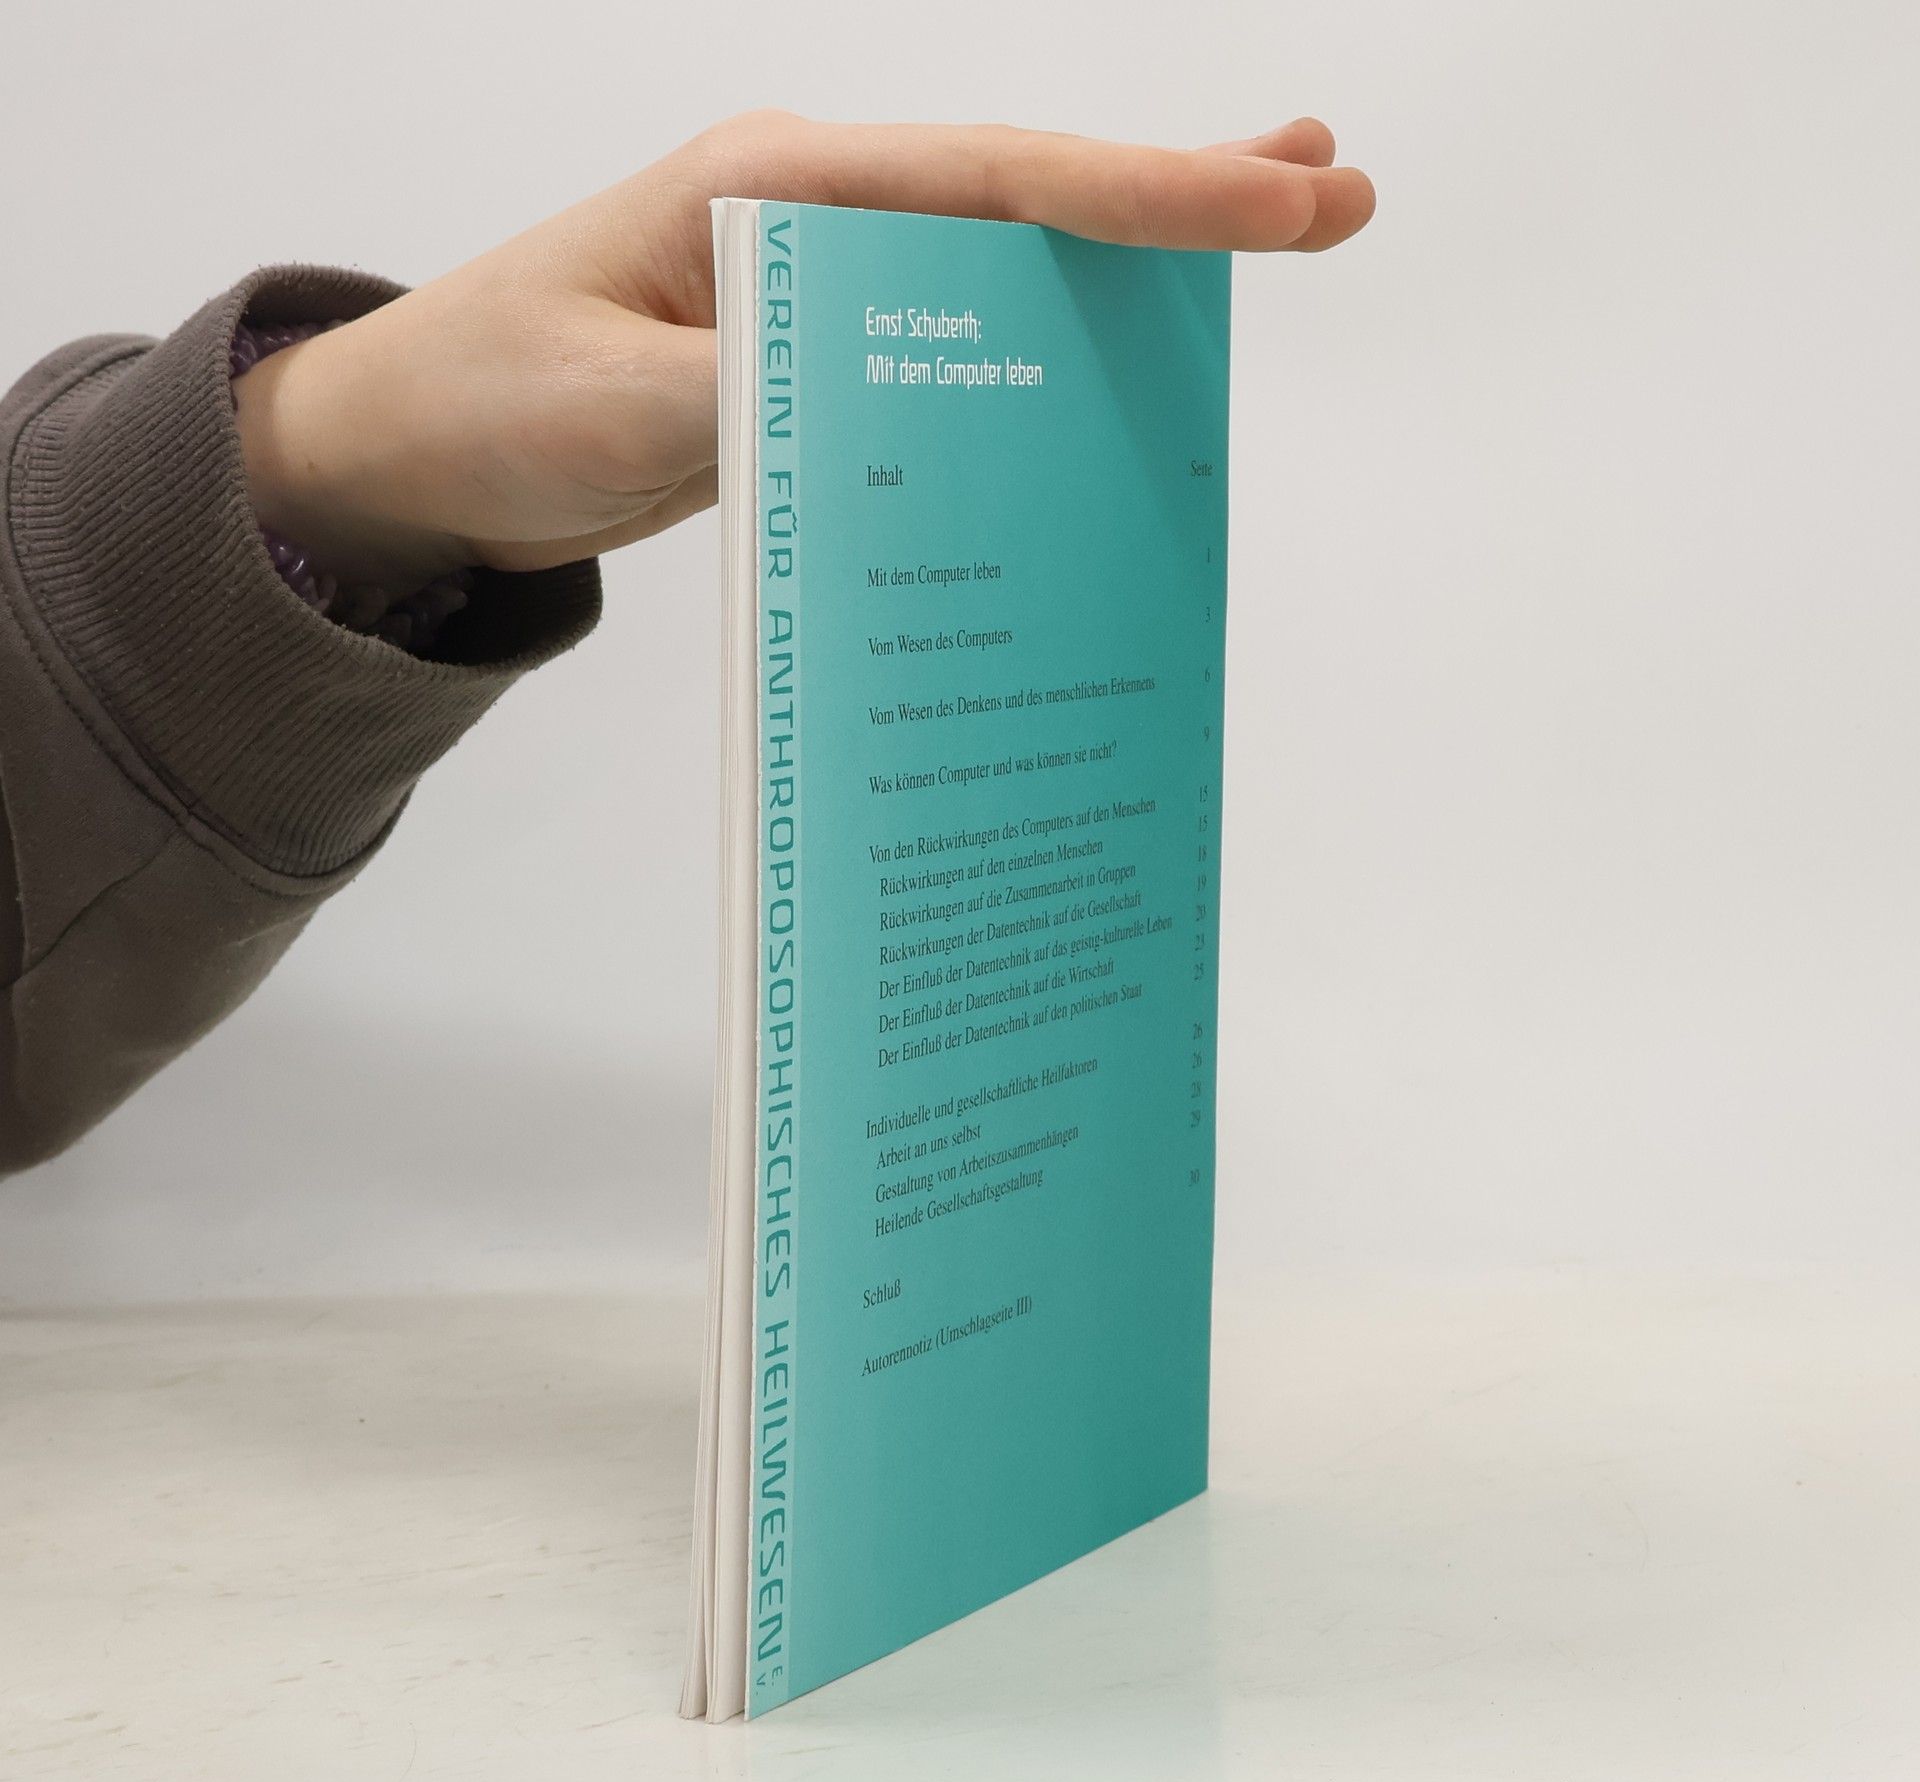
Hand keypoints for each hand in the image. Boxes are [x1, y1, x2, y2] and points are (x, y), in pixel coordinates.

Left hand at [234, 111, 1374, 590]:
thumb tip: (896, 411)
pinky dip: (1045, 335)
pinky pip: (954, 339)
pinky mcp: (813, 353)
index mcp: (772, 193)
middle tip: (1333, 193)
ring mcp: (819, 282)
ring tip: (1266, 233)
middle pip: (1027, 196)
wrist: (418, 443)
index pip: (993, 180)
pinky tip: (1109, 357)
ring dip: (1130, 258)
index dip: (1146, 191)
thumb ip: (757, 398)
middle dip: (1182, 197)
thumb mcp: (615, 409)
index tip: (1279, 194)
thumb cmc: (489, 399)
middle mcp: (812, 216)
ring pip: (1002, 261)